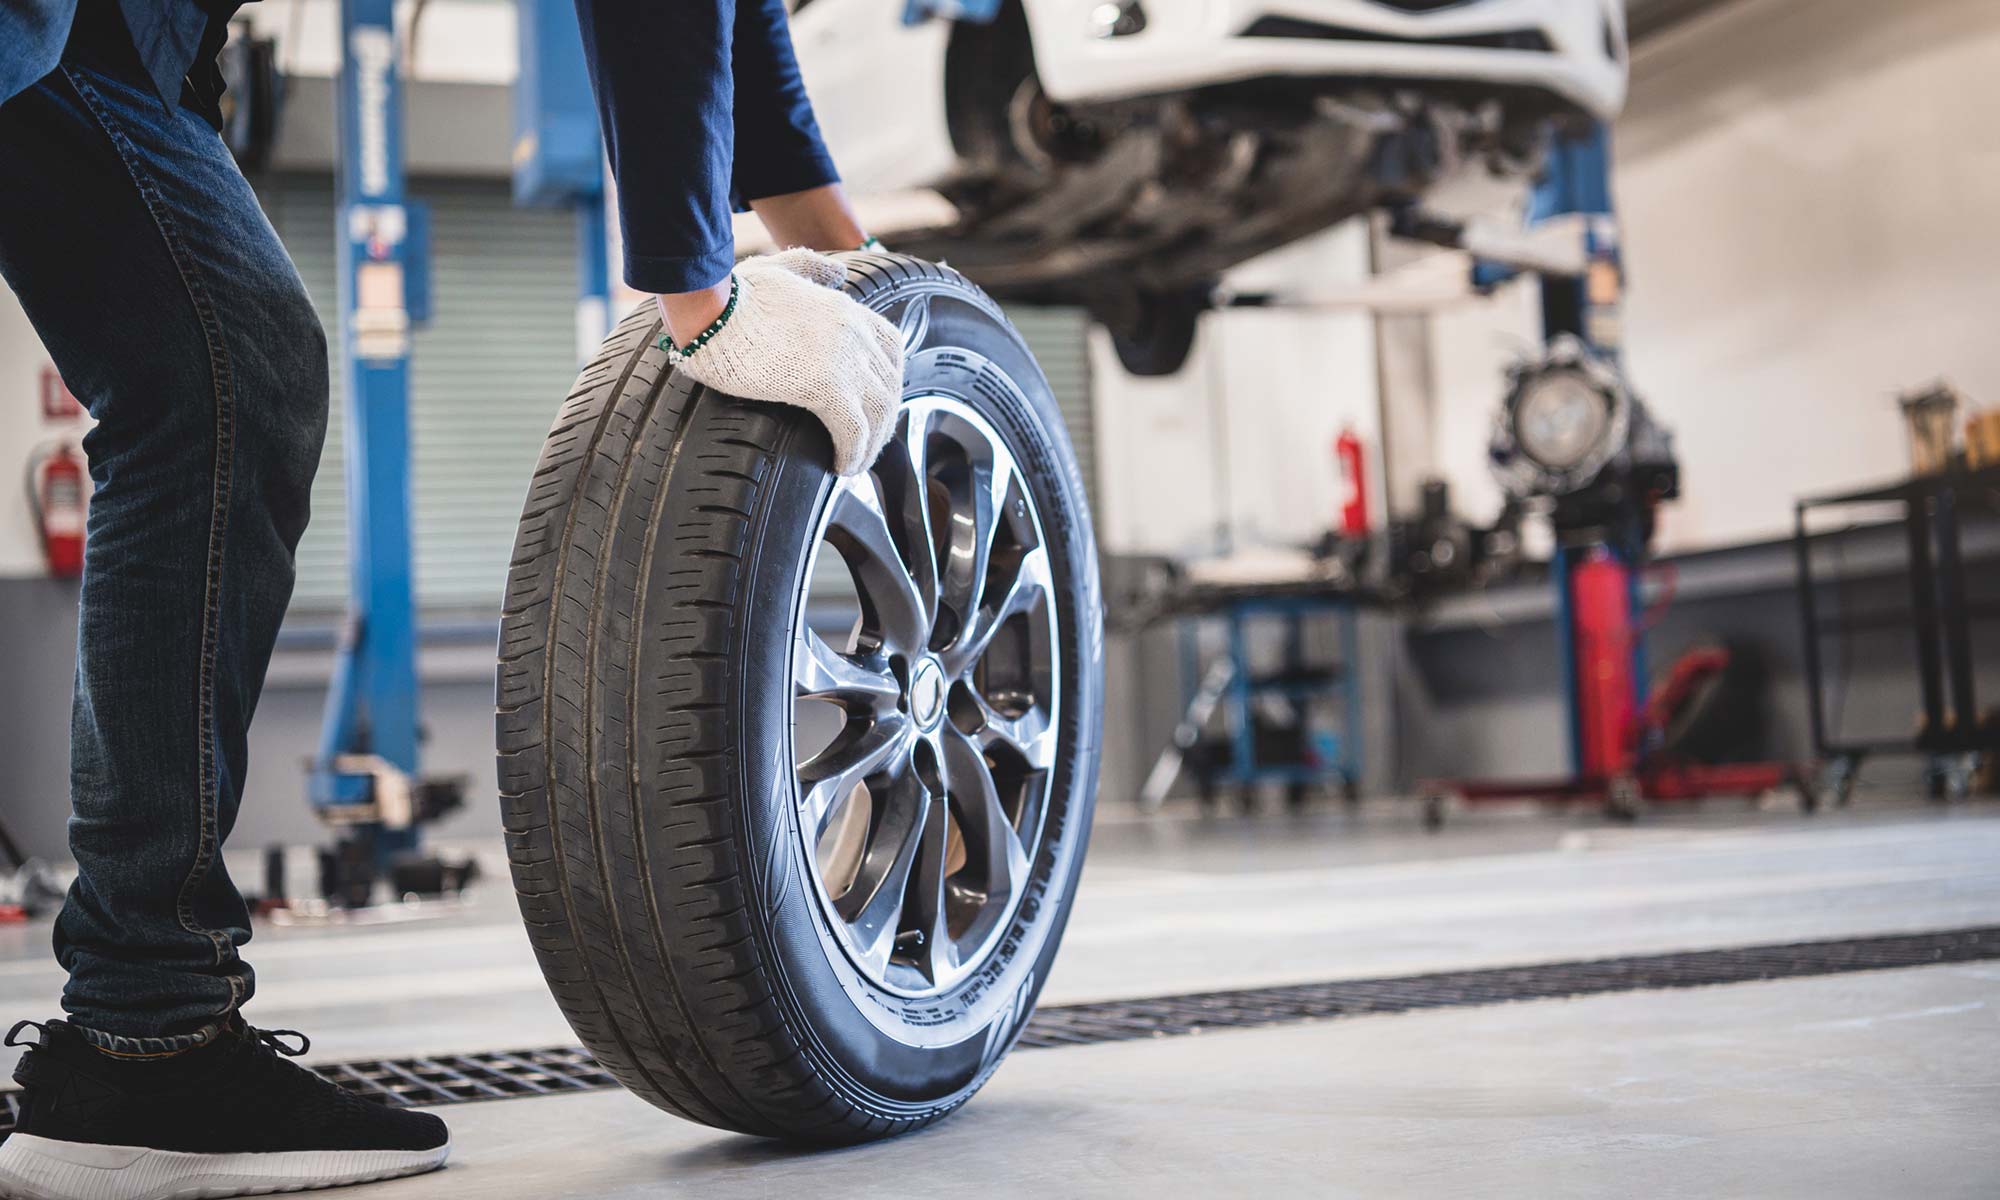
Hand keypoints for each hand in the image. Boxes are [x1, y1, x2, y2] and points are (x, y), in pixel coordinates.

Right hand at [658, 249, 902, 475]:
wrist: (712, 311)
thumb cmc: (733, 293)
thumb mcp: (779, 268)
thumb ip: (811, 266)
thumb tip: (838, 272)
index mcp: (847, 308)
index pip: (891, 348)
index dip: (887, 380)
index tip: (875, 404)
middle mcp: (855, 333)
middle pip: (889, 386)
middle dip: (883, 420)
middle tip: (867, 445)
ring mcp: (845, 360)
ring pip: (879, 414)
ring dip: (870, 445)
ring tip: (854, 465)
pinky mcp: (827, 387)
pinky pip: (855, 432)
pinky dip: (854, 454)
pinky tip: (841, 467)